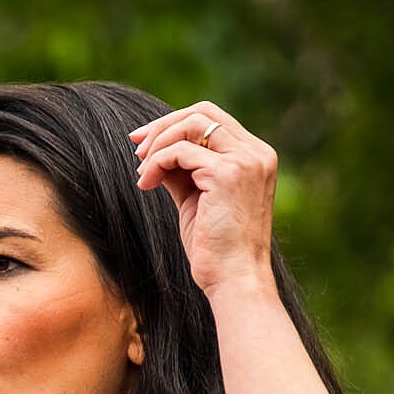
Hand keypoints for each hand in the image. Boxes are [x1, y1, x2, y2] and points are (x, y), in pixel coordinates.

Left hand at [130, 100, 277, 297]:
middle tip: (136, 148)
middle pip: (203, 112)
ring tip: (141, 173)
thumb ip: (185, 173)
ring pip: (191, 125)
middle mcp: (256, 153)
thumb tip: (156, 153)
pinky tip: (146, 184)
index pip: (213, 119)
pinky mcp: (227, 174)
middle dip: (163, 126)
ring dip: (158, 145)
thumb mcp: (198, 201)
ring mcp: (245, 161)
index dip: (175, 123)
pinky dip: (157, 163)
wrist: (235, 280)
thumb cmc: (216, 250)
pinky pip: (180, 151)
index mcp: (256, 156)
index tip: (145, 142)